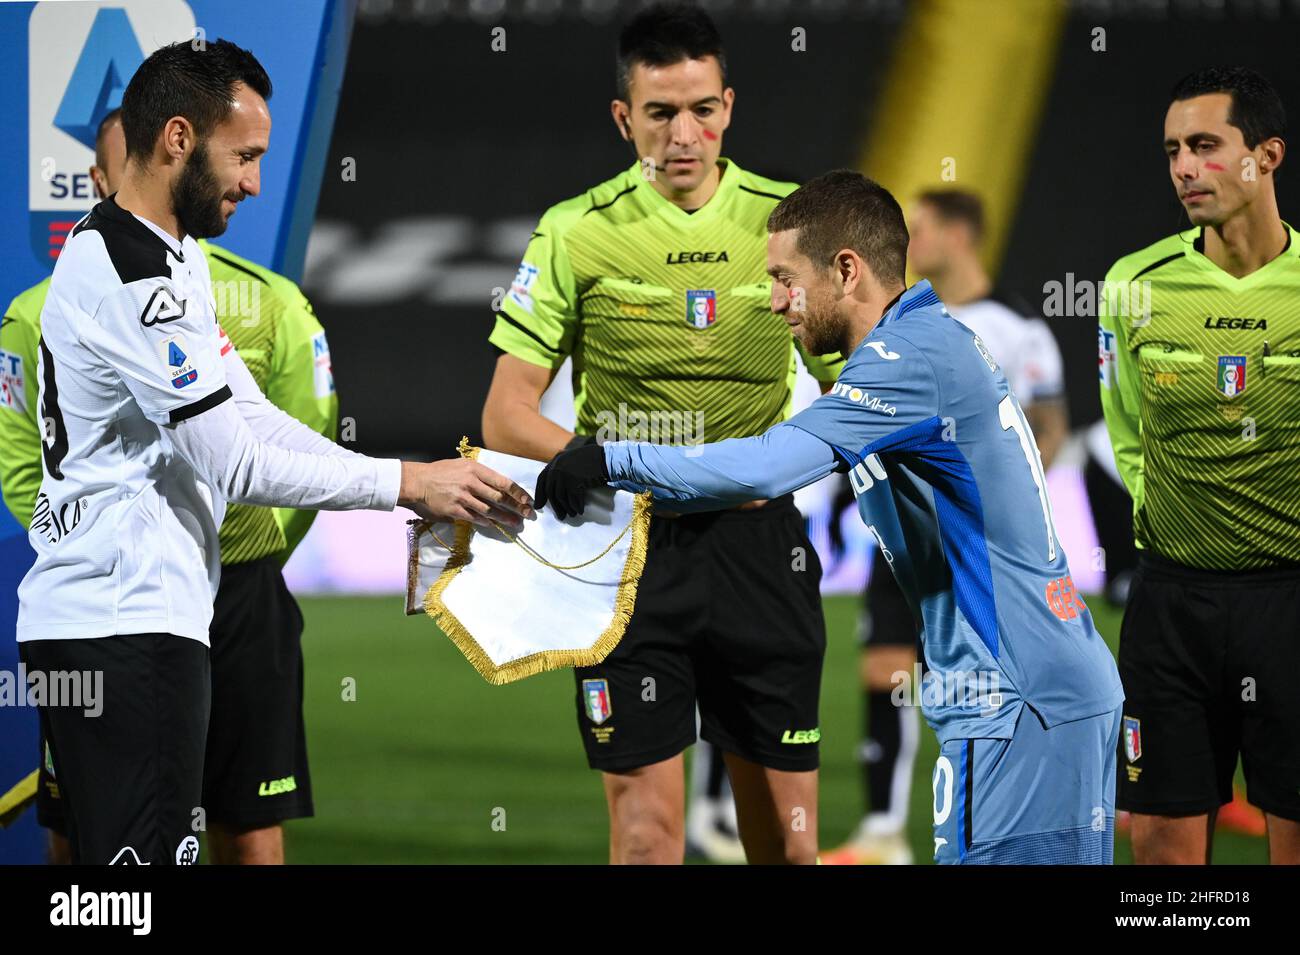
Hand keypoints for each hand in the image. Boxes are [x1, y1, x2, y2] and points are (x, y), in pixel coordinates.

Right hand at [399, 458, 534, 528]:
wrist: (418, 481)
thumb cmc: (442, 472)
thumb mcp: (462, 465)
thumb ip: (480, 474)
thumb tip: (498, 484)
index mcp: (475, 469)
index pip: (503, 481)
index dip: (518, 492)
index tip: (528, 500)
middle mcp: (471, 482)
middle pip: (500, 497)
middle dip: (516, 507)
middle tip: (528, 515)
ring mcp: (463, 497)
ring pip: (489, 510)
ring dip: (504, 518)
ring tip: (515, 523)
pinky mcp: (455, 509)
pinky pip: (475, 518)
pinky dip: (486, 522)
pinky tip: (494, 525)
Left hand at [534, 443, 609, 519]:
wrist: (605, 458)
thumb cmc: (592, 462)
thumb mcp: (573, 462)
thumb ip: (562, 471)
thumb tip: (554, 492)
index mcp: (556, 460)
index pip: (542, 479)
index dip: (539, 494)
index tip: (539, 506)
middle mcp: (557, 466)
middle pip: (550, 490)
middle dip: (555, 506)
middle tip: (560, 516)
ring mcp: (564, 473)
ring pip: (560, 496)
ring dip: (567, 508)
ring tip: (572, 514)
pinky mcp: (574, 480)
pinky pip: (572, 498)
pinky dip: (576, 506)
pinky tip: (580, 511)